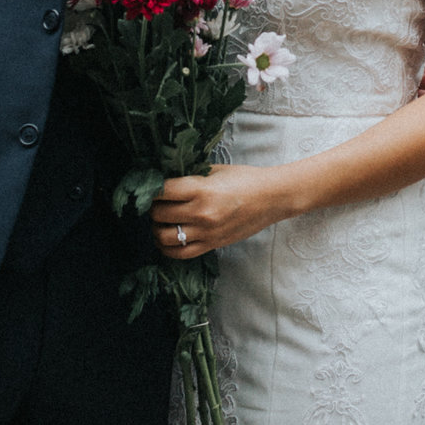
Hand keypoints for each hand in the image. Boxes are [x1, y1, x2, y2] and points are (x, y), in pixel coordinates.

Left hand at [151, 164, 295, 259]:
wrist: (272, 198)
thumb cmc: (245, 179)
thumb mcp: (215, 171)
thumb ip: (190, 176)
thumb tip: (165, 179)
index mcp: (201, 189)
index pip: (162, 191)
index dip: (152, 188)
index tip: (152, 186)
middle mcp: (201, 213)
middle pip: (159, 214)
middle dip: (153, 207)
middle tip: (157, 202)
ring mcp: (206, 232)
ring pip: (164, 237)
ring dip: (156, 229)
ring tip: (160, 221)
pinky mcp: (212, 245)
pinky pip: (180, 253)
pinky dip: (167, 248)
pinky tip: (167, 238)